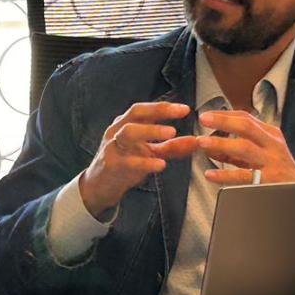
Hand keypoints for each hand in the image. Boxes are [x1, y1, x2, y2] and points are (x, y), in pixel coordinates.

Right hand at [78, 101, 198, 218]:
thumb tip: (196, 141)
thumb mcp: (148, 153)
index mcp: (126, 124)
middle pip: (135, 113)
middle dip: (158, 111)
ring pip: (128, 132)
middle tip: (179, 114)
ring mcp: (113, 147)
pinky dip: (145, 162)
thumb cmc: (124, 164)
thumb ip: (171, 147)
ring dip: (151, 131)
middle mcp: (117, 131)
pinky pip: (128, 161)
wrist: (98, 187)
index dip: (164, 107)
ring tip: (171, 133)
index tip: (184, 108)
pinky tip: (160, 164)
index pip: (144, 109)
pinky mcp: (112, 166)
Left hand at [197, 110, 294, 184]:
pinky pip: (243, 175)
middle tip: (204, 119)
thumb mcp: (264, 157)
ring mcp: (272, 162)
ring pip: (244, 148)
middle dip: (223, 121)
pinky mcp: (269, 181)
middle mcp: (273, 146)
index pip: (247, 119)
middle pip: (247, 126)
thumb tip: (211, 146)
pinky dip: (225, 174)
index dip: (225, 115)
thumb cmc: (279, 177)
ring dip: (221, 143)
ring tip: (202, 143)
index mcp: (272, 136)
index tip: (207, 115)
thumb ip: (238, 152)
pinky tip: (211, 174)